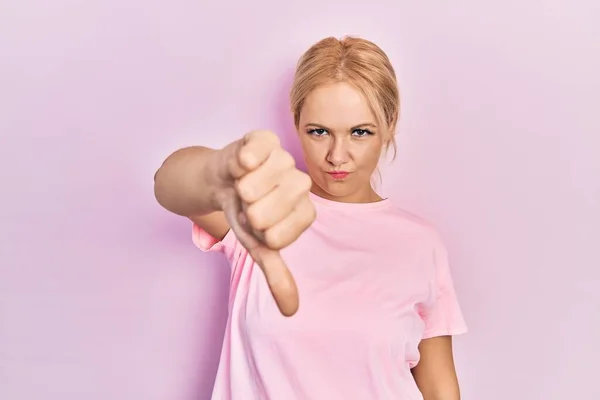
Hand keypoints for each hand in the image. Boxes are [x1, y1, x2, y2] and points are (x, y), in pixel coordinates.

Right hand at [216, 130, 315, 315]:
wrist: (222, 182)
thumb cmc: (244, 213)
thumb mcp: (258, 246)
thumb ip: (277, 275)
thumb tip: (291, 311)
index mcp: (304, 212)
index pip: (276, 236)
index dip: (256, 234)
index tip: (256, 225)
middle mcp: (301, 184)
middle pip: (264, 211)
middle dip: (244, 212)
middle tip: (247, 203)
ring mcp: (285, 159)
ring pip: (256, 184)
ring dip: (238, 190)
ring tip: (242, 185)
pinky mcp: (266, 139)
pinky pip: (254, 152)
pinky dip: (241, 161)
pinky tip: (240, 164)